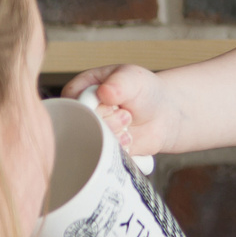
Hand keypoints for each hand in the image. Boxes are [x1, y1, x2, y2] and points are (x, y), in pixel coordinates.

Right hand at [60, 63, 178, 156]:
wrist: (163, 115)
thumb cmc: (144, 91)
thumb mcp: (133, 79)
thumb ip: (119, 83)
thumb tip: (105, 92)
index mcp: (80, 90)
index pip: (73, 104)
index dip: (93, 108)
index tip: (112, 104)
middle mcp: (82, 113)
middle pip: (80, 126)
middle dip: (107, 123)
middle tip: (126, 115)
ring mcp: (90, 132)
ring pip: (91, 144)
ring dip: (114, 137)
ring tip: (128, 123)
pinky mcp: (101, 150)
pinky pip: (103, 157)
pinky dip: (119, 150)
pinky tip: (129, 139)